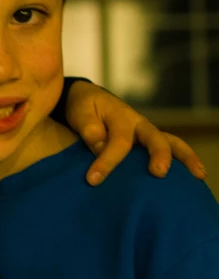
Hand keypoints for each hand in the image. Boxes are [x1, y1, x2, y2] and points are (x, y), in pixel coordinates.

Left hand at [65, 81, 205, 185]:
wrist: (89, 98)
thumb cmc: (84, 107)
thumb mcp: (81, 114)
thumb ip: (90, 131)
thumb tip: (101, 149)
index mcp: (120, 116)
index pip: (118, 141)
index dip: (107, 162)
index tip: (92, 180)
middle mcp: (139, 124)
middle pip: (155, 139)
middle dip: (158, 156)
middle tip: (159, 173)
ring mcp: (147, 133)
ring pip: (171, 142)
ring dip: (185, 158)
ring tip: (198, 175)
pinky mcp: (149, 142)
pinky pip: (171, 148)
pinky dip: (184, 160)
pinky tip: (197, 176)